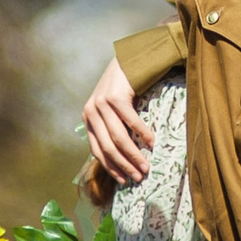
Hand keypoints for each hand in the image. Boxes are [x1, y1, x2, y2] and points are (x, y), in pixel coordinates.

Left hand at [81, 58, 154, 185]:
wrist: (128, 60)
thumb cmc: (122, 88)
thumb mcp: (110, 109)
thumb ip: (110, 128)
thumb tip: (121, 158)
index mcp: (87, 118)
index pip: (96, 150)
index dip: (111, 167)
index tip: (124, 180)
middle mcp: (91, 112)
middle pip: (108, 147)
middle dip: (124, 166)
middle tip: (138, 178)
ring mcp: (102, 104)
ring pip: (119, 138)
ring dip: (134, 155)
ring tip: (146, 166)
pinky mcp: (116, 97)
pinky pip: (131, 122)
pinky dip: (143, 135)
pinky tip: (152, 143)